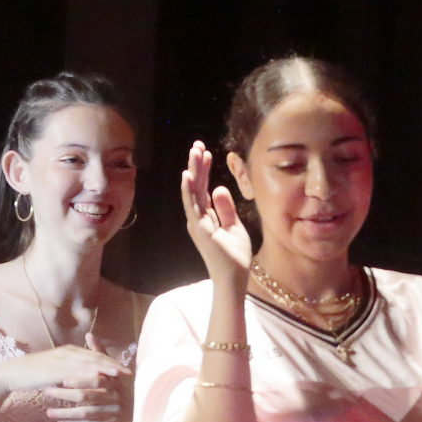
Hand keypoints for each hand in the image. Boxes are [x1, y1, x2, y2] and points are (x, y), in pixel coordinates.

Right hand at [0, 344, 127, 421]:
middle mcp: (68, 353)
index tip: (124, 368)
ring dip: (106, 369)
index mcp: (69, 352)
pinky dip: (90, 375)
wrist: (13, 373)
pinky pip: (76, 372)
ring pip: (88, 363)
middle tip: (129, 371)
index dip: (110, 361)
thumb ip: (69, 372)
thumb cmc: (33, 375)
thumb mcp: (55, 371)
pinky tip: (100, 380)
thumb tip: (81, 378)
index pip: (94, 355)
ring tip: (120, 375)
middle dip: (113, 364)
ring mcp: (62, 360)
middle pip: (95, 357)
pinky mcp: (56, 369)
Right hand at [180, 141, 253, 283]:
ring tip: (193, 152)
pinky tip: (187, 175)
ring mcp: (197, 223)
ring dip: (192, 171)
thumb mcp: (234, 226)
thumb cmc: (234, 255)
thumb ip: (226, 208)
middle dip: (196, 165)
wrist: (234, 276)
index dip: (204, 170)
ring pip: (193, 192)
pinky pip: (193, 206)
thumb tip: (218, 187)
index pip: (203, 188)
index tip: (206, 152)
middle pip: (196, 186)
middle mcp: (198, 217)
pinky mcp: (200, 229)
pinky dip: (189, 190)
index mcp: (206, 216)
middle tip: (197, 144)